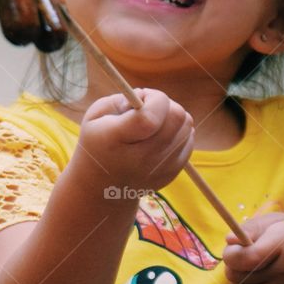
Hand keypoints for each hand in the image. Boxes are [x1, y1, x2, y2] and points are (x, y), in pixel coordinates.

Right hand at [77, 88, 193, 192]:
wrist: (102, 187)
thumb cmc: (97, 143)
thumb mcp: (94, 116)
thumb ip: (119, 99)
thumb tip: (144, 96)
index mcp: (115, 140)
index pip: (150, 117)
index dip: (152, 98)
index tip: (140, 98)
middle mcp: (141, 158)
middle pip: (176, 117)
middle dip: (165, 103)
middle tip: (147, 108)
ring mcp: (160, 167)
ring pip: (187, 126)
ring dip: (173, 116)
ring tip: (153, 121)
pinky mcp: (173, 171)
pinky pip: (189, 139)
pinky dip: (178, 130)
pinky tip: (159, 135)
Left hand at [223, 213, 283, 283]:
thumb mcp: (279, 223)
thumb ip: (252, 227)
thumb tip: (229, 240)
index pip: (245, 257)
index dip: (233, 253)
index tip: (237, 246)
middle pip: (237, 274)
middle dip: (234, 265)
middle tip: (246, 257)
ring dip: (239, 279)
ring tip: (253, 269)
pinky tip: (259, 283)